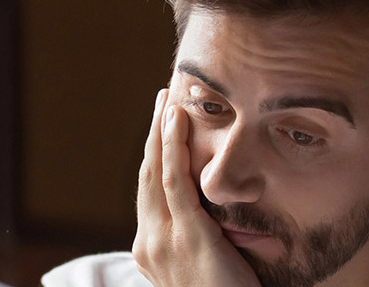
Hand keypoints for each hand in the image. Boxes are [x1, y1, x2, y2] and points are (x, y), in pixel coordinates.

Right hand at [133, 89, 258, 285]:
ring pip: (156, 172)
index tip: (162, 126)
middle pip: (147, 176)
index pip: (149, 193)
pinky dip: (172, 146)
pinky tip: (176, 119)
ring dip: (161, 130)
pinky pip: (174, 181)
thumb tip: (221, 219)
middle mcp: (148, 244)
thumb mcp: (208, 269)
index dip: (154, 156)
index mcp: (150, 252)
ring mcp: (163, 240)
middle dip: (153, 135)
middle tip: (162, 99)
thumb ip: (206, 242)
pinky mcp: (187, 236)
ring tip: (168, 98)